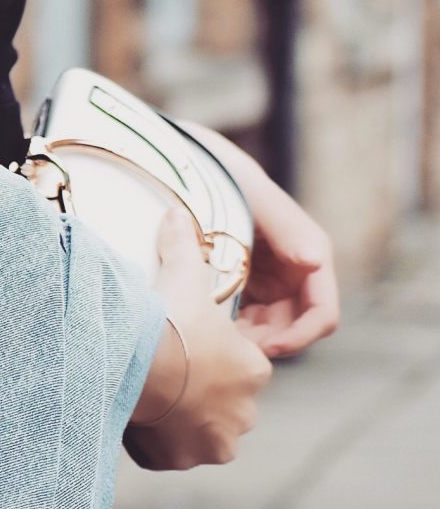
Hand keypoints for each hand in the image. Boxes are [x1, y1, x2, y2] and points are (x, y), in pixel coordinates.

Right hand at [126, 205, 273, 470]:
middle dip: (201, 391)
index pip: (241, 365)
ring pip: (200, 431)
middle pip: (223, 402)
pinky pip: (171, 452)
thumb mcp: (182, 274)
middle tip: (167, 369)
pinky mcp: (182, 460)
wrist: (134, 363)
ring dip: (182, 419)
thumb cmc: (168, 320)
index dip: (212, 353)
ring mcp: (214, 442)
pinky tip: (139, 417)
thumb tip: (177, 212)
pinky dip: (159, 440)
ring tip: (151, 394)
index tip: (184, 343)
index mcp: (254, 371)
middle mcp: (244, 413)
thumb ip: (184, 245)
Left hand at [179, 119, 340, 358]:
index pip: (322, 314)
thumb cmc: (223, 173)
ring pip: (270, 328)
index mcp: (310, 251)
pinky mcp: (247, 280)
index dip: (300, 338)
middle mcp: (297, 269)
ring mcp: (272, 276)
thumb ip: (284, 227)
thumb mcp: (250, 196)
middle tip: (229, 349)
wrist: (186, 159)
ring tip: (212, 336)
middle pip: (295, 329)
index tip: (265, 349)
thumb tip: (315, 261)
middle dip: (268, 343)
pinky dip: (231, 325)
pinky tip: (204, 323)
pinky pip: (247, 317)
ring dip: (248, 338)